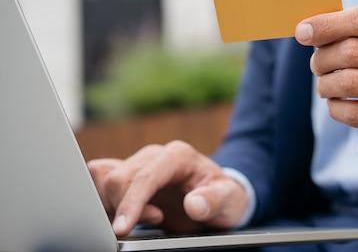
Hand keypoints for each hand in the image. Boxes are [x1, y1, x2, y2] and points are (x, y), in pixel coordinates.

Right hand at [87, 140, 248, 236]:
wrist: (219, 195)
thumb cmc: (225, 196)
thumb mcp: (230, 199)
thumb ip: (214, 200)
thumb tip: (194, 205)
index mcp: (178, 156)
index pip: (145, 176)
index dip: (131, 203)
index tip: (122, 229)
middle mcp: (154, 156)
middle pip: (117, 177)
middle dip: (122, 207)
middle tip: (155, 222)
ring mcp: (139, 164)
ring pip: (102, 177)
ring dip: (110, 203)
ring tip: (141, 218)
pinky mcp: (128, 176)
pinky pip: (100, 181)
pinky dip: (103, 202)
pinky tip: (126, 216)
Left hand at [295, 6, 357, 173]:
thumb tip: (314, 28)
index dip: (327, 24)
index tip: (302, 31)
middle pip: (352, 50)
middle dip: (322, 57)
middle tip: (317, 65)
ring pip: (348, 81)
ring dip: (325, 84)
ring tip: (325, 86)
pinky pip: (354, 113)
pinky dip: (336, 108)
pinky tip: (339, 105)